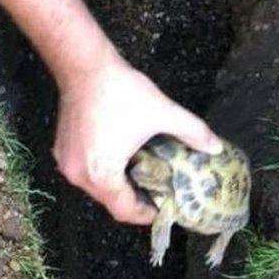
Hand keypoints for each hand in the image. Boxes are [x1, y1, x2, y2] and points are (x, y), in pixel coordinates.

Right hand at [52, 59, 222, 224]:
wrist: (85, 66)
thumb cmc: (121, 91)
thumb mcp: (162, 112)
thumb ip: (192, 131)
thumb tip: (216, 147)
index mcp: (101, 174)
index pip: (126, 211)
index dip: (148, 213)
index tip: (166, 206)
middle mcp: (79, 175)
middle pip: (111, 201)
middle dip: (136, 198)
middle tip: (159, 190)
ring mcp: (66, 163)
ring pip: (98, 187)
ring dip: (119, 184)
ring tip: (144, 174)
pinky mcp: (61, 149)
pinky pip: (86, 171)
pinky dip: (103, 170)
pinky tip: (122, 157)